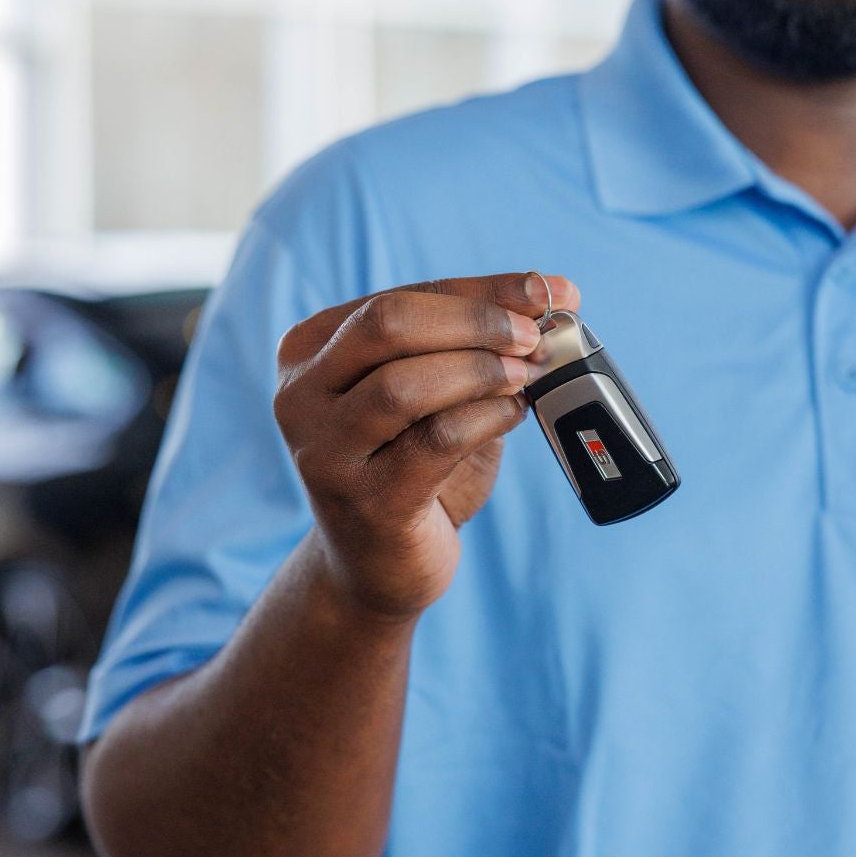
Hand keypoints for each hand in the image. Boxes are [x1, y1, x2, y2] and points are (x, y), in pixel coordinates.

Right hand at [272, 272, 581, 620]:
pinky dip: (486, 417)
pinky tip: (514, 413)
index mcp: (311, 350)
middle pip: (388, 323)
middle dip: (475, 320)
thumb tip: (555, 296)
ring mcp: (325, 450)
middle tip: (533, 336)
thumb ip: (474, 345)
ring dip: (481, 369)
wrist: (377, 566)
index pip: (402, 295)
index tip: (549, 289)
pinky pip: (434, 440)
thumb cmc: (412, 468)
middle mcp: (301, 394)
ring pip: (404, 382)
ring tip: (526, 375)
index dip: (482, 289)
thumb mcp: (436, 395)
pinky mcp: (364, 500)